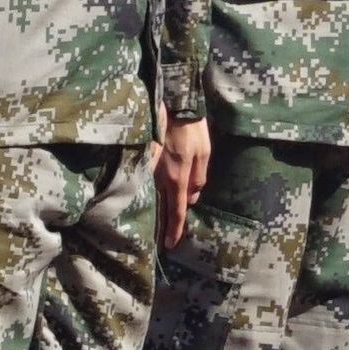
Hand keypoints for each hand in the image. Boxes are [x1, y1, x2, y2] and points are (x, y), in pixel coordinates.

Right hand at [156, 112, 213, 246]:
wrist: (171, 105)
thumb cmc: (191, 129)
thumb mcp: (204, 154)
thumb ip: (198, 178)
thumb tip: (191, 198)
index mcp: (177, 178)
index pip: (177, 210)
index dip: (174, 228)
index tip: (170, 244)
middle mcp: (160, 178)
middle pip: (161, 207)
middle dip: (162, 225)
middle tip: (160, 242)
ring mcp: (150, 170)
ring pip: (153, 195)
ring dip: (155, 209)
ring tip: (155, 225)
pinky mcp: (144, 161)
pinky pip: (147, 182)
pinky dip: (149, 193)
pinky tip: (148, 199)